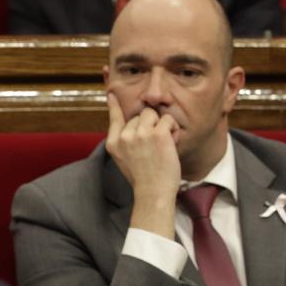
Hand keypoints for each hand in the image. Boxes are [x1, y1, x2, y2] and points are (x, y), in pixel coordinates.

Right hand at [104, 93, 181, 238]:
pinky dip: (173, 129)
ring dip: (162, 124)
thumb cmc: (142, 178)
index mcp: (113, 143)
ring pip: (153, 114)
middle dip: (151, 124)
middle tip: (156, 144)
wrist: (152, 192)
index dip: (114, 105)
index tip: (111, 93)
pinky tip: (171, 142)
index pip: (114, 118)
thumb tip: (132, 124)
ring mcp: (139, 134)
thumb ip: (125, 142)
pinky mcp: (157, 134)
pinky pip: (168, 120)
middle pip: (140, 115)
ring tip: (164, 142)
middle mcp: (124, 136)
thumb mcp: (124, 159)